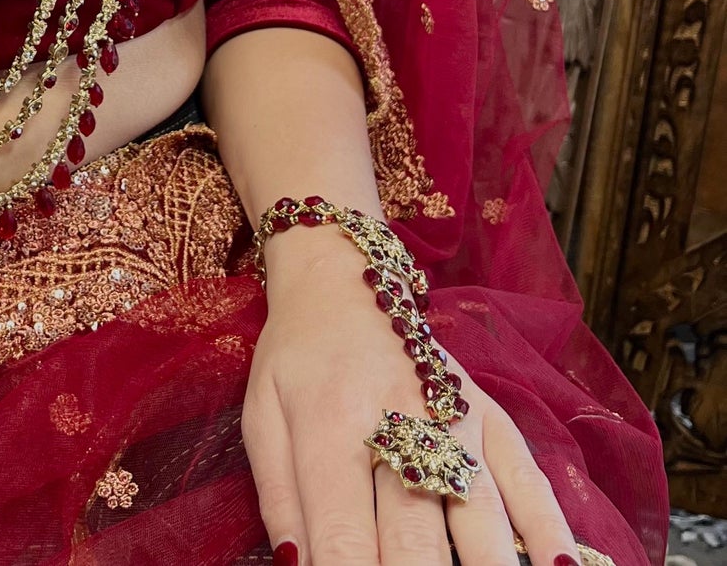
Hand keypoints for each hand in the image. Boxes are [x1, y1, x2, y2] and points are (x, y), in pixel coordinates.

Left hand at [242, 228, 579, 565]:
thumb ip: (279, 498)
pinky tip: (556, 564)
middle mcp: (397, 418)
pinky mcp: (488, 411)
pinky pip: (526, 475)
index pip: (342, 530)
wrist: (339, 279)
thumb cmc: (295, 358)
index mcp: (327, 423)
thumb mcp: (262, 416)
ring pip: (478, 512)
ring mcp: (450, 414)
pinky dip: (546, 526)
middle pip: (415, 533)